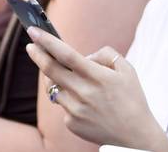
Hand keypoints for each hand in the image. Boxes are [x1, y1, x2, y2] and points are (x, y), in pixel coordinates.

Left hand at [25, 28, 167, 150]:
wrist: (137, 136)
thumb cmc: (132, 99)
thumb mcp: (127, 70)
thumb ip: (105, 55)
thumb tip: (84, 56)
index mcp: (97, 77)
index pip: (66, 54)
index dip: (47, 41)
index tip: (33, 31)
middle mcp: (84, 93)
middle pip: (50, 69)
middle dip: (37, 54)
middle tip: (31, 45)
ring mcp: (76, 110)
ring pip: (54, 88)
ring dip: (55, 79)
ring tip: (68, 77)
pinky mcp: (72, 124)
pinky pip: (63, 105)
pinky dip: (69, 99)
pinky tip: (85, 104)